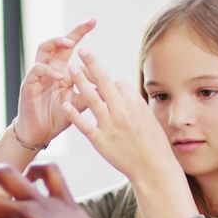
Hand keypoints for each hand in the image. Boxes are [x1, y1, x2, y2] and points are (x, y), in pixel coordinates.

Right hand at [15, 19, 96, 145]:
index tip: (94, 21)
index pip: (71, 46)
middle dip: (73, 32)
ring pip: (43, 49)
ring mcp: (38, 75)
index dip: (80, 33)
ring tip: (70, 45)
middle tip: (88, 25)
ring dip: (56, 44)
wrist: (40, 133)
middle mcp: (49, 68)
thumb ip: (91, 92)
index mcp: (61, 70)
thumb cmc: (58, 116)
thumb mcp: (79, 103)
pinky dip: (49, 70)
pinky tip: (60, 76)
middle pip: (57, 42)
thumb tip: (111, 84)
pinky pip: (37, 70)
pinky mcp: (29, 84)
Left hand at [62, 48, 179, 180]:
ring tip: (70, 69)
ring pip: (91, 98)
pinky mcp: (100, 141)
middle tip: (81, 50)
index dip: (110, 81)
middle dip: (91, 63)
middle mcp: (121, 111)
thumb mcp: (148, 117)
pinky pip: (84, 124)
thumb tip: (121, 90)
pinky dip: (74, 114)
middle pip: (103, 81)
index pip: (118, 83)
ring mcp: (110, 125)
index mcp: (135, 103)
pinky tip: (64, 104)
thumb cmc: (153, 143)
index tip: (104, 81)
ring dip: (79, 81)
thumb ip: (132, 103)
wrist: (153, 167)